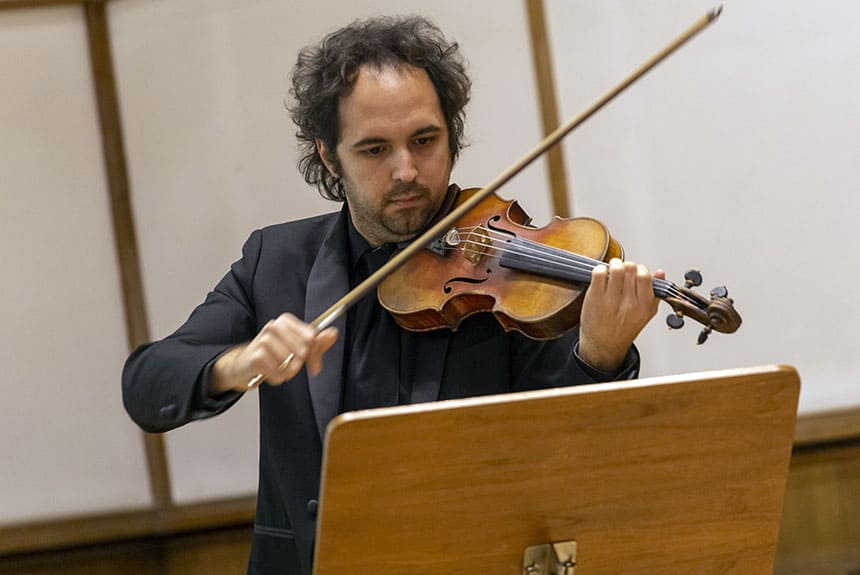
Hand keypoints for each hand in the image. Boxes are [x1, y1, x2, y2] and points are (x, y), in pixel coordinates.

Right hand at [209, 313, 337, 393]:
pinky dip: (278, 378)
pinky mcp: (257, 356)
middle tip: (291, 367)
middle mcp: (274, 326)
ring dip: (287, 372)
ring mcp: (264, 340)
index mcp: (286, 321)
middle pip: (303, 351)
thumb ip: (317, 343)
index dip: (314, 354)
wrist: (244, 363)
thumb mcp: (297, 347)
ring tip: (278, 368)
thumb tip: (333, 334)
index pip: (311, 338)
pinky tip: (270, 372)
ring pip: (291, 364)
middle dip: (300, 365)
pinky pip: (279, 373)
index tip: (313, 363)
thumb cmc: (273, 353)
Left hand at [577, 258, 663, 373]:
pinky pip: (599, 274)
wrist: (604, 346)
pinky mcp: (595, 299)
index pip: (645, 276)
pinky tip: (601, 275)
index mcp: (645, 306)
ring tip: (611, 269)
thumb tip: (660, 273)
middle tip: (621, 269)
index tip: (635, 272)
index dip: (639, 269)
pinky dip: (599, 269)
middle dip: (626, 265)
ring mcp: (611, 301)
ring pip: (616, 268)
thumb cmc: (624, 328)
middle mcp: (629, 304)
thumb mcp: (646, 314)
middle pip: (630, 269)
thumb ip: (655, 292)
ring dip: (613, 264)